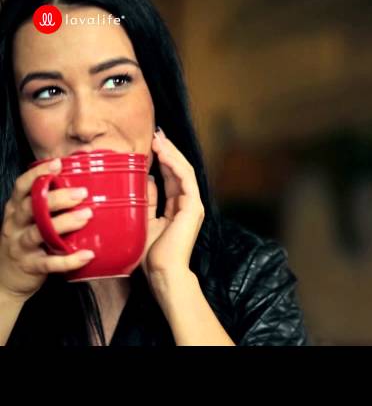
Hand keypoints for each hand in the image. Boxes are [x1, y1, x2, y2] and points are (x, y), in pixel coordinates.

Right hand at [0, 159, 94, 301]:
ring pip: (40, 232)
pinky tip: (87, 254)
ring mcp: (21, 246)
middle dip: (57, 198)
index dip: (37, 174)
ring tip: (86, 216)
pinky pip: (50, 263)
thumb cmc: (26, 241)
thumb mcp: (29, 220)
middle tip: (82, 193)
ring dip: (64, 223)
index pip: (21, 187)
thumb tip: (79, 183)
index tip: (57, 164)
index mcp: (15, 210)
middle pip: (32, 207)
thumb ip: (46, 204)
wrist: (6, 280)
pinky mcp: (30, 266)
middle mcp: (15, 225)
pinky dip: (69, 259)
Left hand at [140, 128, 204, 286]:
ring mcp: (193, 204)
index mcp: (178, 208)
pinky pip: (185, 179)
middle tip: (155, 133)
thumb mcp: (143, 221)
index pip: (171, 177)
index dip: (161, 160)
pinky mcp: (193, 206)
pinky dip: (174, 164)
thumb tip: (145, 180)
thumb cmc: (151, 255)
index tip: (150, 144)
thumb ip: (146, 201)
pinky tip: (163, 153)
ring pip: (184, 170)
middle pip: (179, 170)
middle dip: (167, 151)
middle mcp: (188, 203)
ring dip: (171, 153)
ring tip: (158, 138)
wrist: (163, 272)